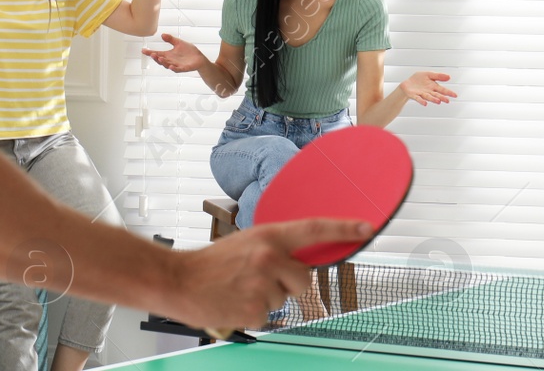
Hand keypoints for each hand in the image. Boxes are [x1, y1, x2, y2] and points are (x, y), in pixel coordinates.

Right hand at [142, 33, 207, 72]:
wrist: (199, 58)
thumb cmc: (189, 51)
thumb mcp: (179, 43)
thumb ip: (171, 39)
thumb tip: (162, 34)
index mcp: (168, 55)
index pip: (157, 53)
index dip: (150, 52)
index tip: (143, 50)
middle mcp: (170, 61)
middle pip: (160, 60)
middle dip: (156, 58)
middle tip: (152, 54)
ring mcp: (176, 65)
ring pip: (167, 65)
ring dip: (163, 62)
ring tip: (159, 58)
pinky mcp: (184, 68)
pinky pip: (178, 69)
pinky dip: (174, 68)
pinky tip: (171, 67)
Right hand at [163, 218, 372, 329]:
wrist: (176, 280)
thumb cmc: (212, 263)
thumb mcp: (248, 243)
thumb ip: (276, 250)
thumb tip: (304, 263)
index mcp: (269, 236)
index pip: (315, 228)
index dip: (344, 228)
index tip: (366, 228)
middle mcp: (269, 257)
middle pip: (305, 279)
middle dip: (289, 283)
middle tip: (259, 279)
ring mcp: (262, 284)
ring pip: (285, 299)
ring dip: (268, 298)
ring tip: (240, 289)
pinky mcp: (254, 309)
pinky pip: (269, 315)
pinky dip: (254, 313)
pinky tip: (235, 302)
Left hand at [399, 71, 456, 105]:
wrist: (407, 84)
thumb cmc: (418, 80)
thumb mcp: (429, 74)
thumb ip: (438, 76)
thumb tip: (449, 77)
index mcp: (433, 86)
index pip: (442, 90)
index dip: (448, 92)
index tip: (455, 95)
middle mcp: (429, 91)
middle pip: (436, 95)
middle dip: (442, 97)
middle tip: (447, 101)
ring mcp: (422, 94)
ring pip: (429, 97)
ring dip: (433, 100)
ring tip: (438, 101)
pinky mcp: (414, 95)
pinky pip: (418, 98)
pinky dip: (421, 101)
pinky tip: (425, 104)